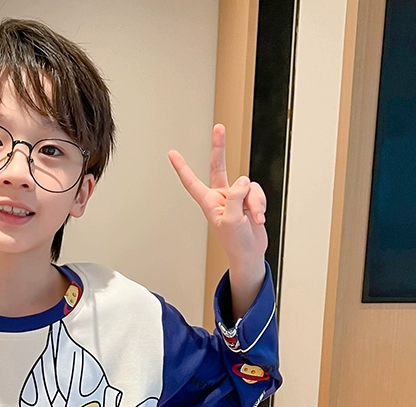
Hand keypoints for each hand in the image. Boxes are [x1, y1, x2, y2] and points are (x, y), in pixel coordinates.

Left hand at [168, 124, 266, 265]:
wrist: (250, 252)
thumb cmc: (236, 242)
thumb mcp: (232, 221)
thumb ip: (234, 198)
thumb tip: (242, 181)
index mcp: (208, 202)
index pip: (191, 182)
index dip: (182, 168)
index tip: (172, 154)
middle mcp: (220, 196)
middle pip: (218, 167)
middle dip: (219, 148)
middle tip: (219, 128)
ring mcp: (235, 196)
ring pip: (247, 186)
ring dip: (253, 202)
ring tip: (252, 219)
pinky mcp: (249, 198)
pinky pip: (257, 192)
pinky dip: (260, 204)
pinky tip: (258, 218)